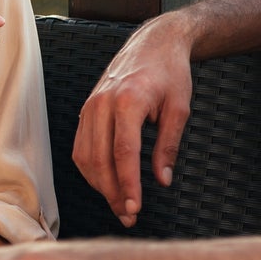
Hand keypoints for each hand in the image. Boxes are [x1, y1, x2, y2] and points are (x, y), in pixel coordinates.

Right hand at [72, 16, 194, 227]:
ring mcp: (90, 107)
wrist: (153, 43)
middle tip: (128, 216)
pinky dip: (91, 170)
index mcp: (128, 101)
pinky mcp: (86, 110)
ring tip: (119, 204)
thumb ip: (168, 145)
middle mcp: (102, 104)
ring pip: (85, 157)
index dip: (128, 185)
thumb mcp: (180, 108)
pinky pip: (80, 148)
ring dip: (99, 185)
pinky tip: (106, 183)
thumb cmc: (171, 74)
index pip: (123, 154)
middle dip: (112, 193)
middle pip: (99, 160)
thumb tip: (162, 181)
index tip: (135, 209)